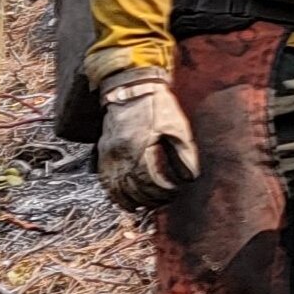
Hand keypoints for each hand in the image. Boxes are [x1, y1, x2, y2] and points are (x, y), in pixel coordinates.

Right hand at [97, 68, 197, 212]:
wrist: (130, 88)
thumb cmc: (157, 107)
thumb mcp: (177, 127)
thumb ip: (184, 155)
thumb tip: (190, 179)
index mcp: (141, 148)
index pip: (151, 182)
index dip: (163, 192)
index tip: (175, 192)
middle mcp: (121, 154)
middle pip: (133, 189)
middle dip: (150, 199)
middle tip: (164, 201)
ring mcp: (108, 154)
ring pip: (116, 189)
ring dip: (132, 202)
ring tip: (147, 205)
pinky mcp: (103, 152)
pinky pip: (105, 181)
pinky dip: (115, 194)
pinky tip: (126, 200)